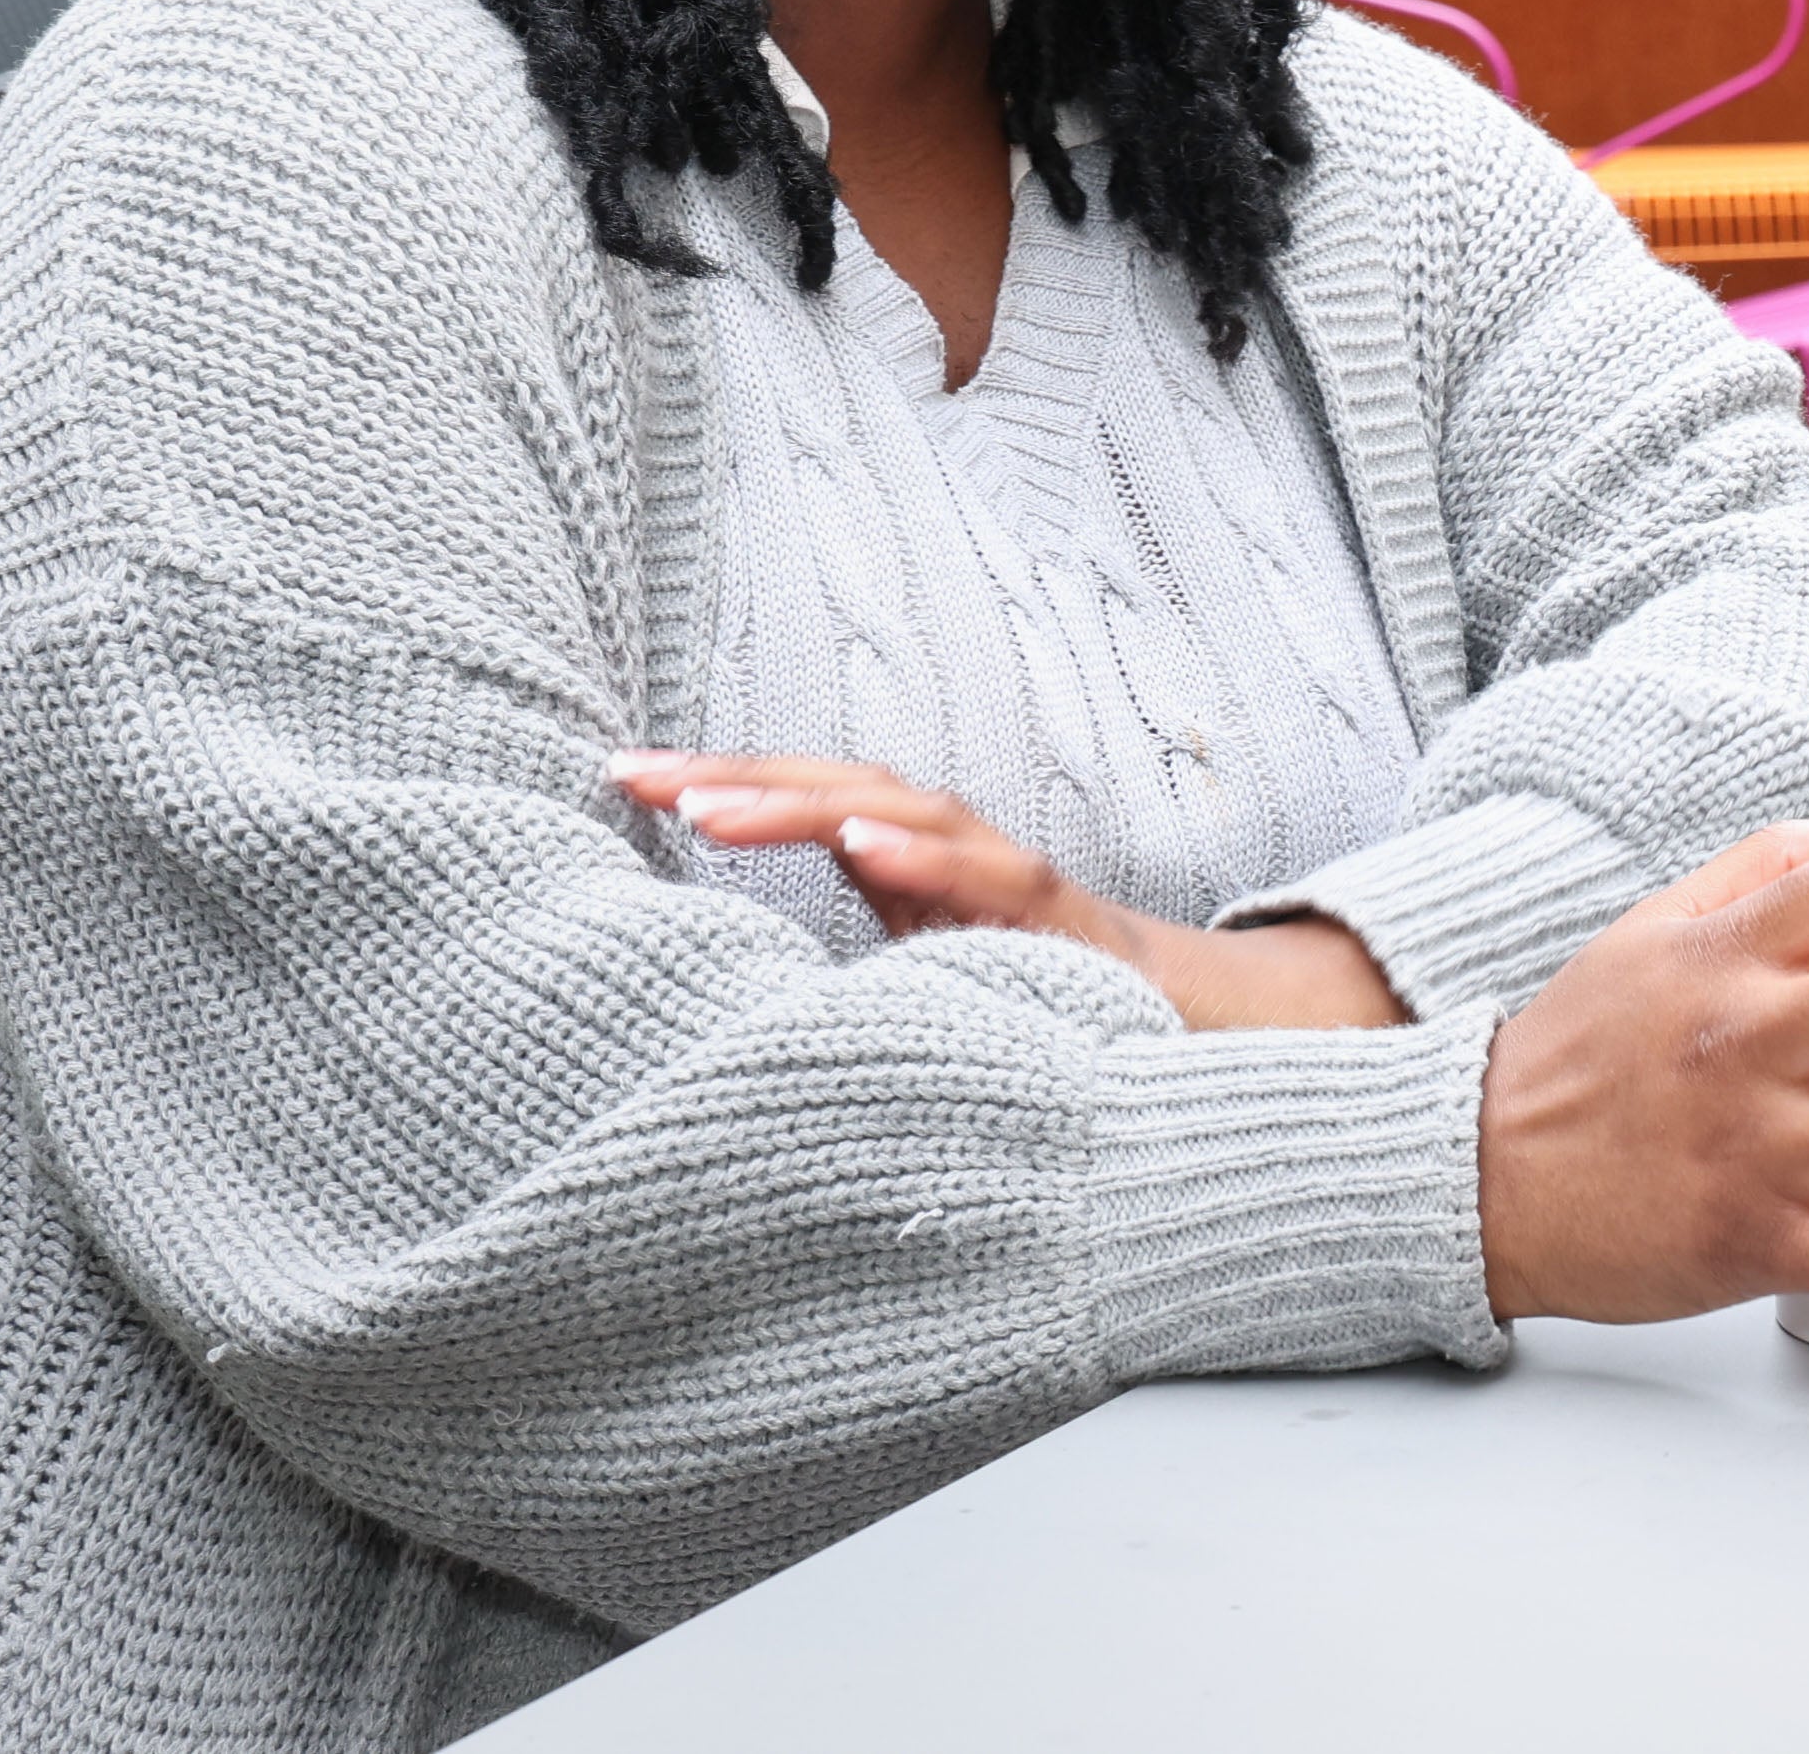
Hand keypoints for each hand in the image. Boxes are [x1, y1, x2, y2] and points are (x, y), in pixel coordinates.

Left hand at [605, 753, 1405, 1030]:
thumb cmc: (1043, 998)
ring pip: (898, 811)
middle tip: (633, 773)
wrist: (1191, 1035)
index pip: (801, 798)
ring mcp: (1007, 880)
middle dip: (732, 773)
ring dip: (802, 802)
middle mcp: (957, 848)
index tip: (617, 776)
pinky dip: (923, 853)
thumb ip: (853, 931)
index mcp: (911, 855)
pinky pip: (988, 876)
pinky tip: (863, 843)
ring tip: (710, 805)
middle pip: (835, 783)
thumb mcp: (921, 964)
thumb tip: (736, 944)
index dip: (716, 781)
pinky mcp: (1057, 922)